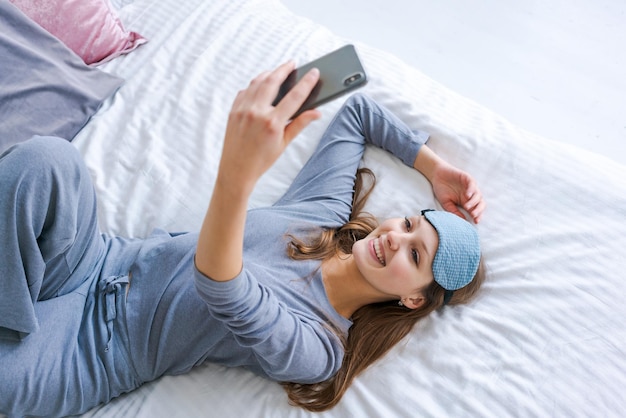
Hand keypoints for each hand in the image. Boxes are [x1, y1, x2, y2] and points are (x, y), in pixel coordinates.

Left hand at [218, 61, 320, 194]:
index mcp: (273, 123)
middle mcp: (257, 113)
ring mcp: (242, 110)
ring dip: (268, 74)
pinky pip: (245, 91)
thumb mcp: (284, 144)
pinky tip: (261, 85)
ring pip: (257, 82)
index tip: (314, 72)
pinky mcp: (233, 110)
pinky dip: (254, 85)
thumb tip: (316, 112)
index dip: (306, 82)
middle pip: (273, 81)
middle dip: (284, 69)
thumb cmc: (262, 160)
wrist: (236, 170)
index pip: (294, 97)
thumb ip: (300, 124)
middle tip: (292, 63)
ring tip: (278, 71)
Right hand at [430, 160, 484, 222]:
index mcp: (466, 202)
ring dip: (474, 202)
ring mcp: (469, 186)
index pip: (476, 209)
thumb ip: (454, 211)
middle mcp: (470, 195)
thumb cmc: (441, 189)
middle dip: (478, 210)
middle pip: (481, 203)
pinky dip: (471, 190)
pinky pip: (472, 184)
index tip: (475, 221)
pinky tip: (467, 195)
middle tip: (473, 215)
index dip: (478, 215)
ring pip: (478, 195)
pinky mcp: (467, 178)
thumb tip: (463, 220)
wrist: (436, 176)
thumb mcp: (446, 203)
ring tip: (467, 206)